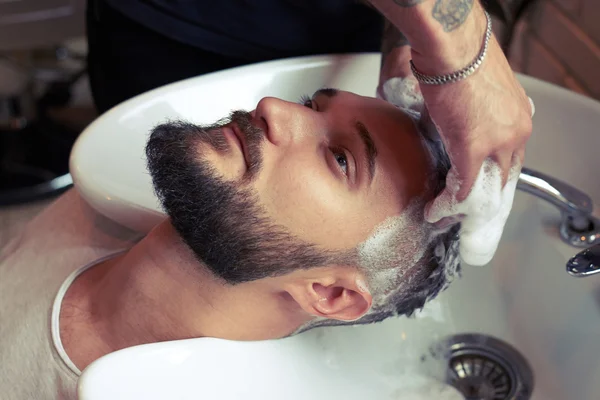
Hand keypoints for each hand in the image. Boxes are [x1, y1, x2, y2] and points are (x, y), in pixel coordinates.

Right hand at [417, 36, 532, 203]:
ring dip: (475, 194)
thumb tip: (459, 121)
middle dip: (492, 185)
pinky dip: (456, 195)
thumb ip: (481, 111)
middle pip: (507, 169)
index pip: (515, 150)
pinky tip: (447, 202)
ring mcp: (496, 143)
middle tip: (478, 196)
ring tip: (461, 204)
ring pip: (490, 180)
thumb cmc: (464, 55)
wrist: (454, 50)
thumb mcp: (483, 87)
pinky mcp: (471, 150)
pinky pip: (466, 181)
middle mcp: (516, 131)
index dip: (499, 165)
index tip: (488, 174)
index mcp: (520, 114)